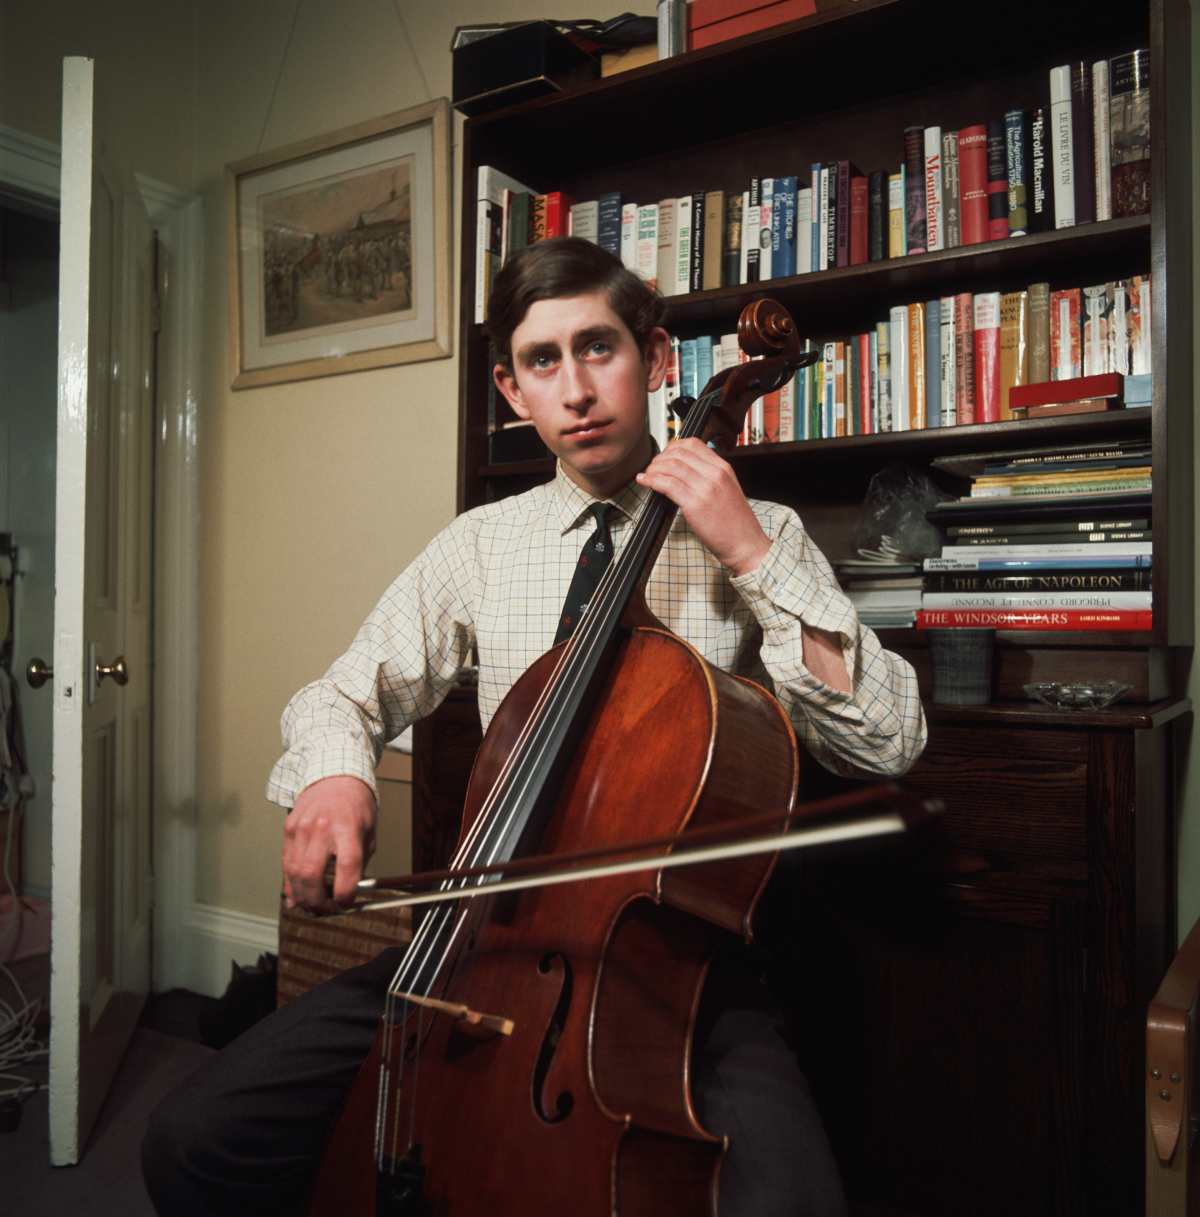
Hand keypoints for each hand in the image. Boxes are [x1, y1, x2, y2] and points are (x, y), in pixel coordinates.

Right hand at [282, 775, 376, 911]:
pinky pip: (286, 863)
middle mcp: (322, 826)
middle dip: (317, 901)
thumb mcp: (368, 832)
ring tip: (313, 906)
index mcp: (348, 826)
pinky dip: (291, 883)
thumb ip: (359, 863)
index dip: (345, 892)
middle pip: (312, 874)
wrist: (335, 777)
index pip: (347, 865)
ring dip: (302, 896)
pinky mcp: (288, 829)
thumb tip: (345, 894)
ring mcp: (301, 827)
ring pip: (294, 873)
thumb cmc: (356, 805)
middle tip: (326, 911)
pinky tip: (297, 895)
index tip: (346, 903)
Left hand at [635, 438, 769, 575]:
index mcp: (723, 468)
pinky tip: (645, 481)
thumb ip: (709, 476)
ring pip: (671, 466)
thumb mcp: (728, 489)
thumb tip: (684, 469)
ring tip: (647, 475)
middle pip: (679, 453)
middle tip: (653, 466)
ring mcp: (705, 488)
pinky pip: (668, 484)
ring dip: (653, 468)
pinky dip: (652, 480)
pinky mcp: (694, 504)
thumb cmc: (735, 522)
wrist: (745, 544)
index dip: (673, 447)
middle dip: (660, 457)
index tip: (664, 455)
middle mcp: (715, 474)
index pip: (693, 444)